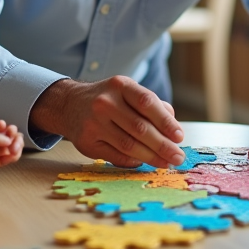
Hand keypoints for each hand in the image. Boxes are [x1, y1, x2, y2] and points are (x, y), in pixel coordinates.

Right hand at [30, 76, 184, 168]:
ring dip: (151, 157)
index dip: (165, 121)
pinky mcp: (86, 142)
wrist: (69, 104)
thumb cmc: (108, 99)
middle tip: (177, 157)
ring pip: (128, 145)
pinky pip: (115, 156)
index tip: (179, 137)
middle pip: (139, 128)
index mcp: (120, 85)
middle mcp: (104, 103)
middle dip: (162, 145)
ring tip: (166, 163)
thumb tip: (173, 128)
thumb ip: (152, 105)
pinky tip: (144, 161)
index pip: (147, 103)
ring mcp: (93, 123)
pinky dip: (133, 161)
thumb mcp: (128, 91)